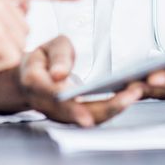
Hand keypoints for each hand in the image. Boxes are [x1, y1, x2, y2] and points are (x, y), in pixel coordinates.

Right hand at [17, 35, 143, 126]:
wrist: (30, 76)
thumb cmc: (42, 59)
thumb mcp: (48, 47)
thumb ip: (57, 57)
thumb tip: (59, 74)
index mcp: (36, 82)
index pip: (55, 98)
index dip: (72, 109)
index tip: (87, 118)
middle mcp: (47, 103)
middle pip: (77, 113)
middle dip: (105, 108)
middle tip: (130, 96)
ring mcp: (60, 113)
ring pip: (87, 117)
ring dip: (112, 110)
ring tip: (134, 94)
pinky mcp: (73, 115)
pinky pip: (93, 115)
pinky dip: (111, 109)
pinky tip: (127, 98)